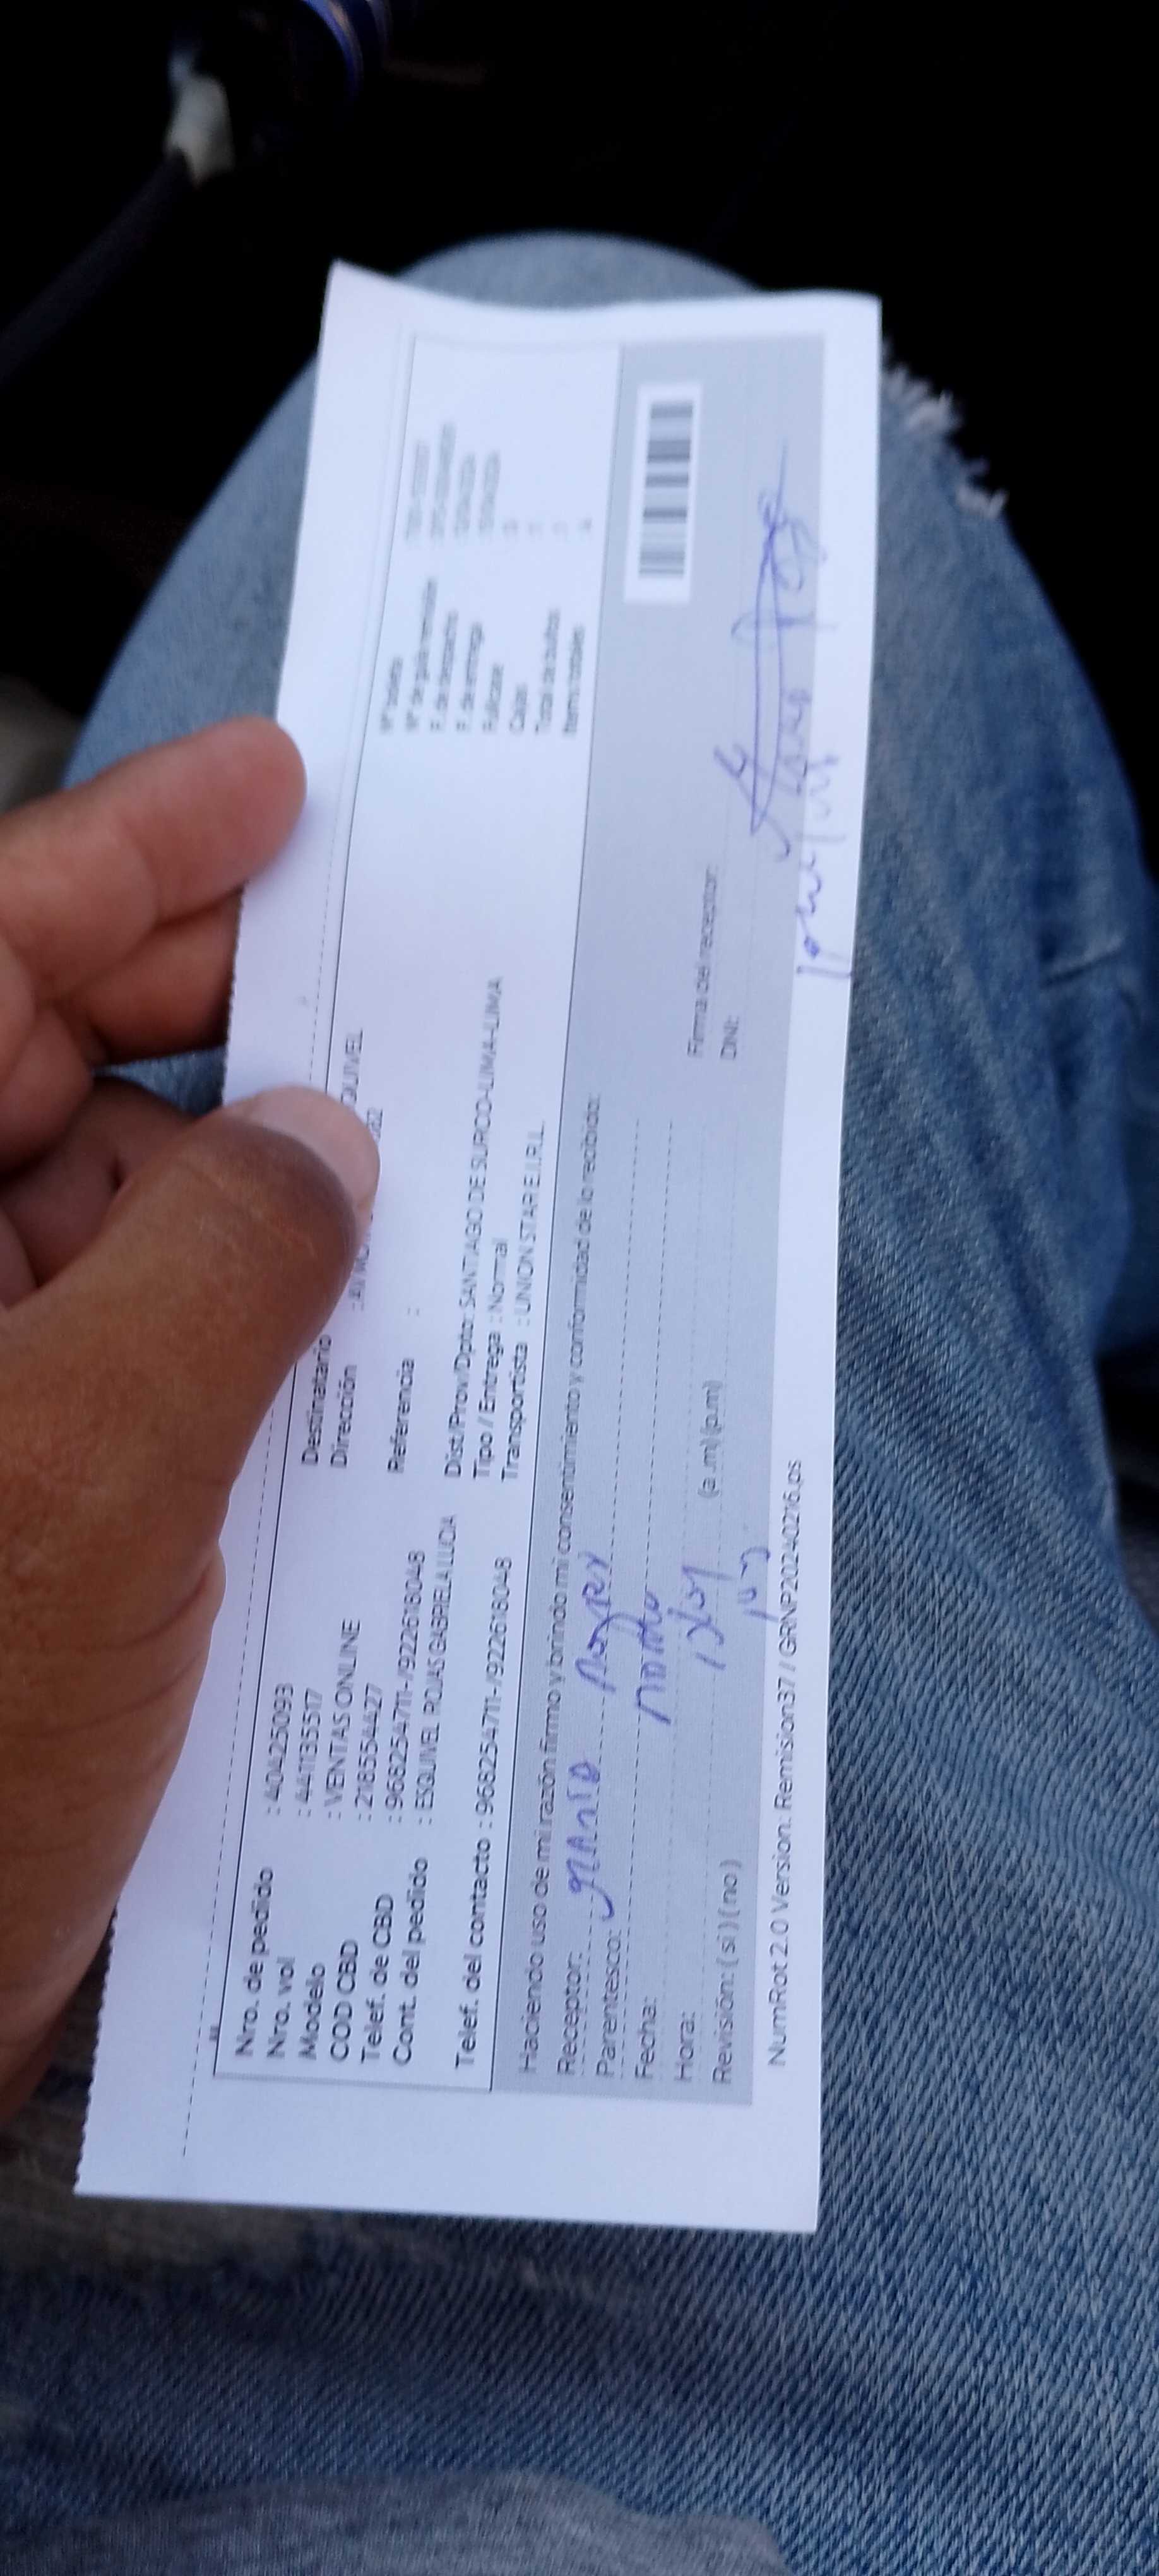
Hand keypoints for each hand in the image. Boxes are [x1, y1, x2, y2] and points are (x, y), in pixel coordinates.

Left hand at [0, 720, 378, 2116]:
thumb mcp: (90, 1479)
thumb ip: (223, 1269)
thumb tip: (326, 1140)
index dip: (141, 848)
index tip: (289, 780)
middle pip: (59, 1078)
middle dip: (234, 1029)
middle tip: (420, 991)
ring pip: (119, 1229)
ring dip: (268, 1213)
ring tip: (443, 1183)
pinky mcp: (8, 1506)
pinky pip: (137, 1366)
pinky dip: (246, 1349)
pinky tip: (371, 1350)